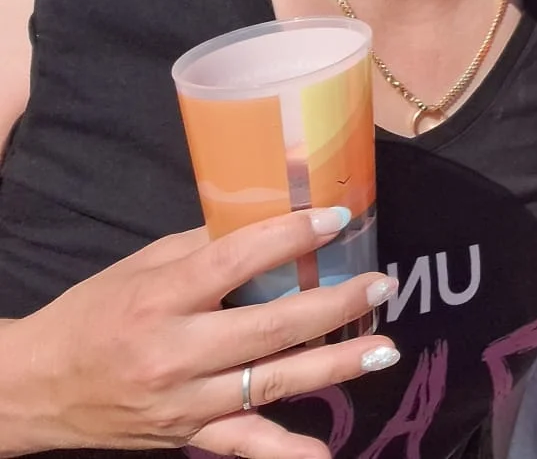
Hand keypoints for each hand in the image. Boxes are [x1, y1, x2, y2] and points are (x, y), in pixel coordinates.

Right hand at [0, 208, 397, 458]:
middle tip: (382, 284)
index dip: (290, 238)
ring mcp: (184, 400)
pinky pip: (244, 445)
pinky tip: (327, 455)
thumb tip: (272, 221)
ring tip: (384, 347)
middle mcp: (175, 352)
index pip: (236, 262)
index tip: (338, 218)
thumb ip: (205, 246)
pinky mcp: (188, 434)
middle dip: (334, 305)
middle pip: (269, 327)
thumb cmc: (92, 315)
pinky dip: (287, 453)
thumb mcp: (141, 268)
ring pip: (272, 381)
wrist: (32, 390)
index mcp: (160, 299)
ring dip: (335, 365)